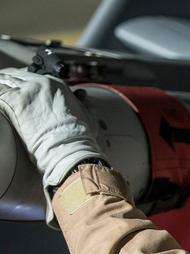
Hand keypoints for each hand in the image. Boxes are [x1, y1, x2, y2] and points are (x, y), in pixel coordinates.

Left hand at [0, 67, 105, 222]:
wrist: (69, 148)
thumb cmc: (79, 137)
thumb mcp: (87, 115)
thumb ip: (82, 103)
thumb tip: (82, 98)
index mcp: (57, 85)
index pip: (33, 75)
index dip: (25, 80)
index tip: (21, 85)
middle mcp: (41, 84)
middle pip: (16, 76)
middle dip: (9, 81)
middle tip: (4, 86)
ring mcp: (26, 92)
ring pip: (5, 81)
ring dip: (2, 87)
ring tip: (1, 95)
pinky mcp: (14, 102)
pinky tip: (0, 104)